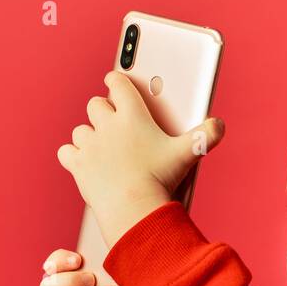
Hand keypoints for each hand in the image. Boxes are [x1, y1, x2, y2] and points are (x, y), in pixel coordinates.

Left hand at [56, 71, 225, 245]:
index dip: (116, 78)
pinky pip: (67, 151)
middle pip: (95, 104)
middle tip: (110, 120)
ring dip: (88, 135)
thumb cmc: (161, 179)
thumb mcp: (187, 154)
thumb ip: (204, 136)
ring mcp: (90, 144)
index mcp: (132, 115)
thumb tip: (219, 125)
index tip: (113, 78)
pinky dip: (73, 155)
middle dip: (101, 110)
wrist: (133, 207)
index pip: (118, 84)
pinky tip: (81, 159)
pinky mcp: (78, 164)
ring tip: (99, 144)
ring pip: (80, 129)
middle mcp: (107, 125)